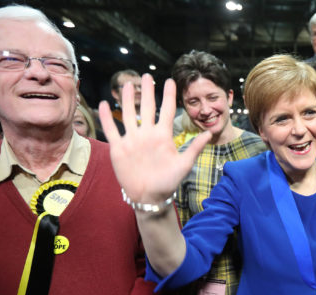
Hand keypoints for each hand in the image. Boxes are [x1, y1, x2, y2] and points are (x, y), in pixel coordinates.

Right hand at [98, 74, 211, 204]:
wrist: (150, 197)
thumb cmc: (169, 182)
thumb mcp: (184, 164)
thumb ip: (195, 148)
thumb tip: (210, 133)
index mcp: (163, 136)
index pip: (166, 111)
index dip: (169, 96)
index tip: (171, 81)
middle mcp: (147, 134)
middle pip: (147, 108)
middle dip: (148, 92)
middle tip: (147, 76)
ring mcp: (132, 140)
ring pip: (129, 115)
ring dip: (128, 100)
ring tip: (127, 85)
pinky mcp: (119, 149)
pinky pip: (112, 130)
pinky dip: (108, 118)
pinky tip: (105, 104)